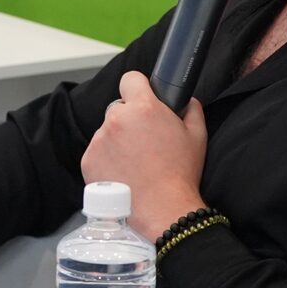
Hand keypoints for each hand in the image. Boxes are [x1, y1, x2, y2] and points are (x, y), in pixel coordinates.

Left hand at [80, 70, 208, 240]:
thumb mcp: (197, 135)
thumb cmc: (181, 173)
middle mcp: (116, 119)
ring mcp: (99, 140)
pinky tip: (123, 173)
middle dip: (129, 119)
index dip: (138, 87)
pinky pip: (96, 152)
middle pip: (118, 108)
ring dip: (117, 141)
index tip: (142, 98)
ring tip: (135, 163)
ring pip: (107, 132)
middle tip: (144, 142)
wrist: (163, 209)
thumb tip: (187, 100)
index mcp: (143, 107)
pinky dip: (106, 160)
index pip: (131, 79)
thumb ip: (191, 109)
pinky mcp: (88, 160)